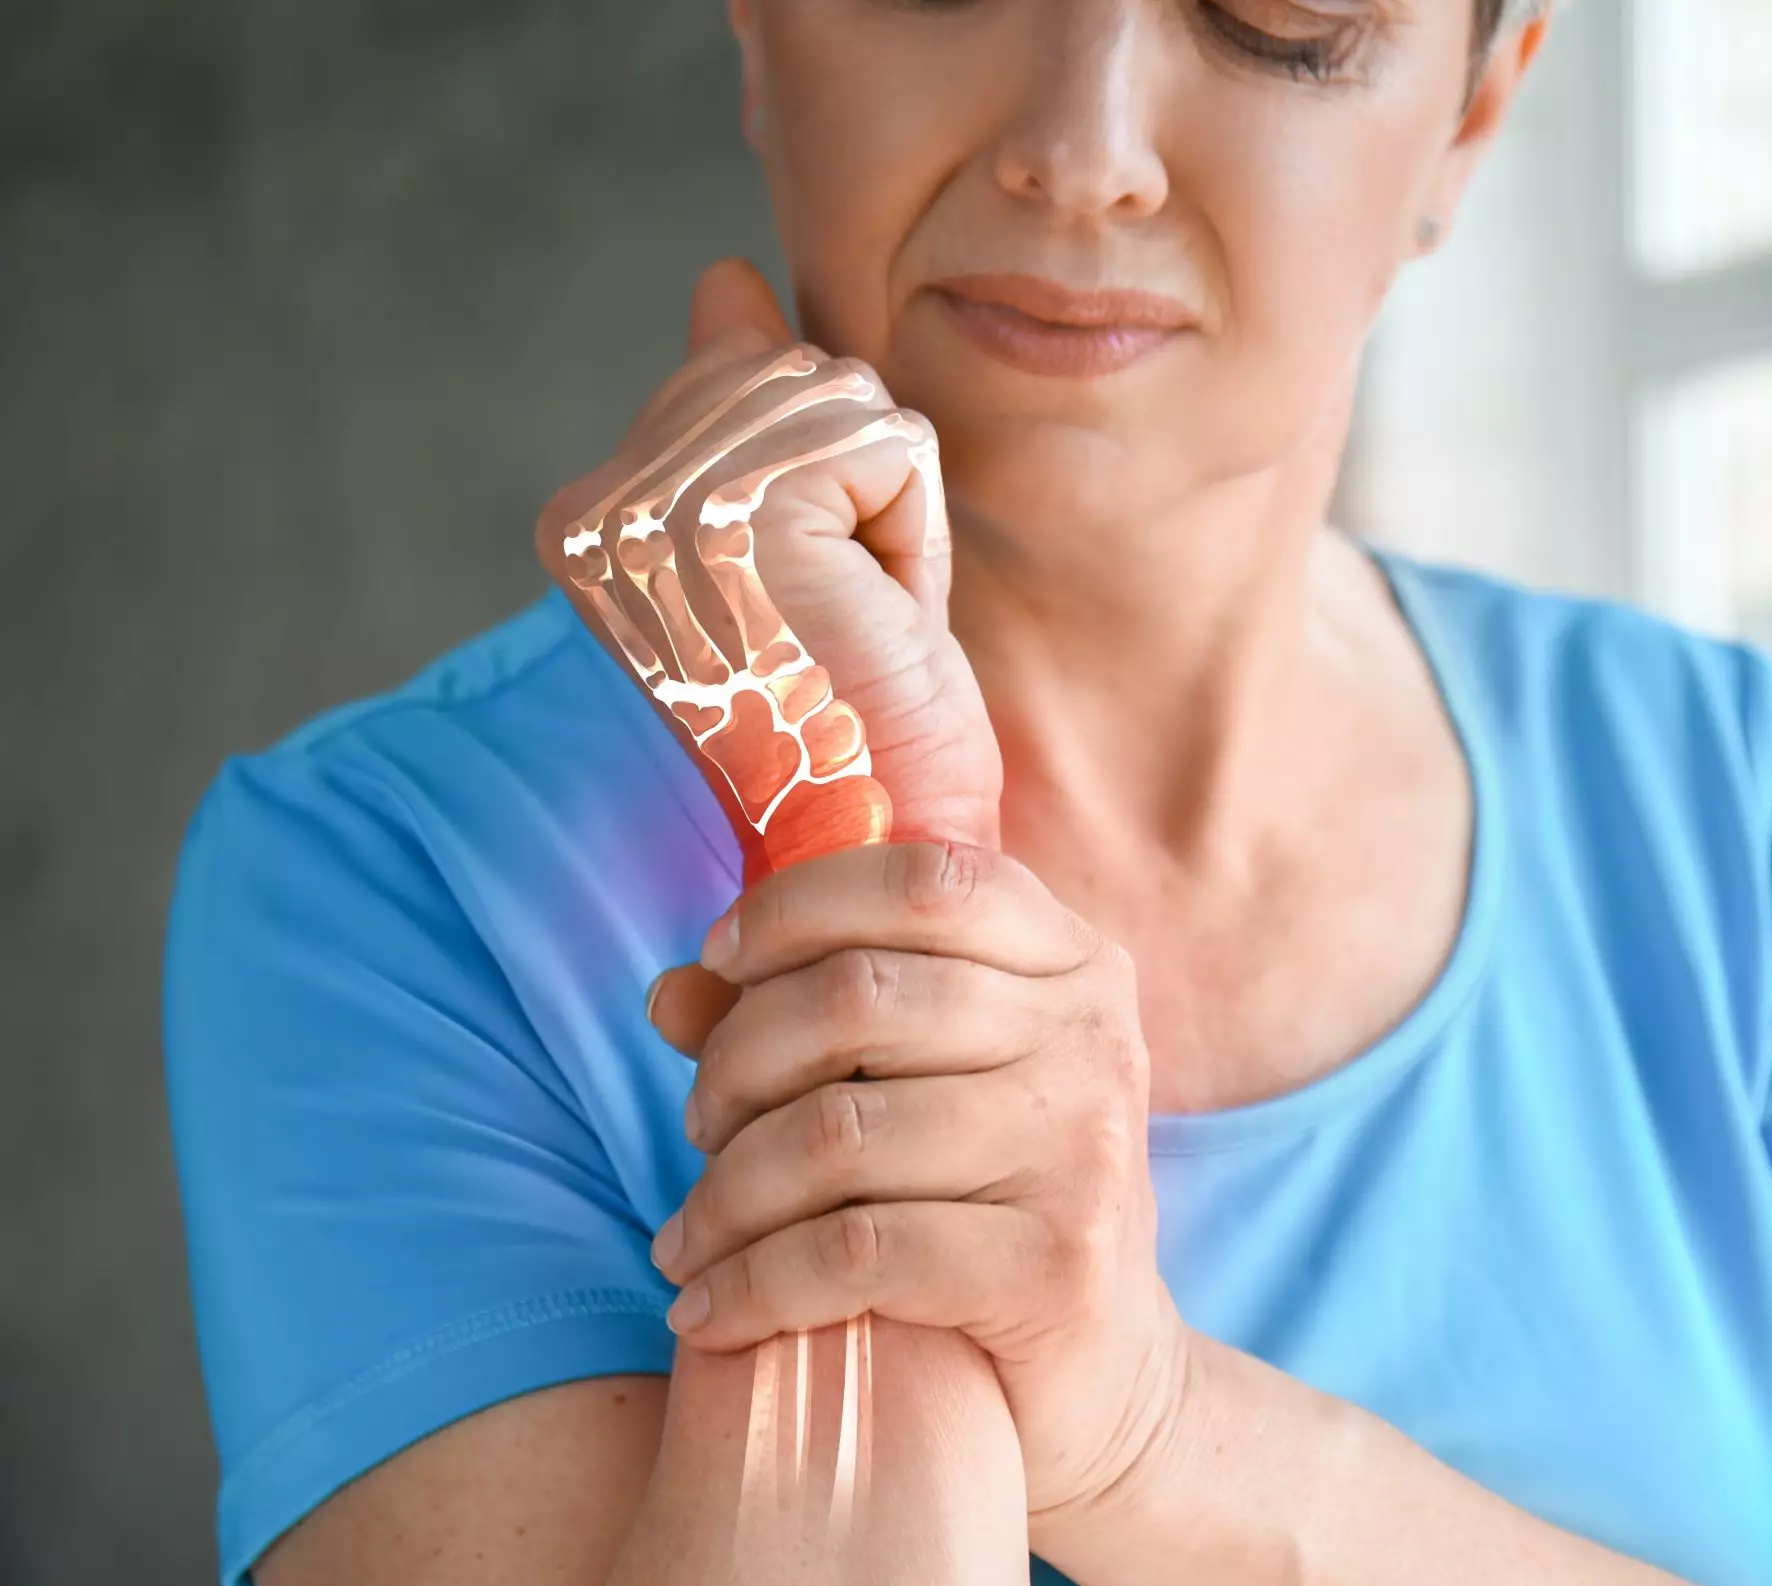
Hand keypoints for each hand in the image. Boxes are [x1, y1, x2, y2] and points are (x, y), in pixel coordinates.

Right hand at [533, 258, 1002, 854]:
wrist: (886, 851)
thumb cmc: (858, 724)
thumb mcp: (802, 549)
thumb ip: (745, 413)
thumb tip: (722, 280)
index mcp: (587, 520)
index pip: (740, 380)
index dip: (819, 486)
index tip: (802, 610)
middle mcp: (600, 510)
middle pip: (795, 371)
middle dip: (858, 488)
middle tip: (839, 622)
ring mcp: (659, 508)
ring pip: (848, 398)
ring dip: (890, 513)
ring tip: (853, 624)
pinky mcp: (741, 515)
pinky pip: (891, 442)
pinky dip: (917, 532)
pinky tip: (873, 620)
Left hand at [644, 837, 1192, 1524]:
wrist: (1101, 1379)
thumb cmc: (988, 1208)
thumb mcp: (917, 1091)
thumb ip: (806, 1026)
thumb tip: (671, 991)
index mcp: (1075, 965)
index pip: (925, 881)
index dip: (798, 907)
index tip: (718, 962)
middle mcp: (1094, 1039)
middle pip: (859, 995)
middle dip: (738, 1061)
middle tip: (697, 1129)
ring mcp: (1085, 1150)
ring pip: (838, 1131)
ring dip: (725, 1192)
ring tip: (685, 1241)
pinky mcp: (1057, 1264)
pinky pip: (856, 1250)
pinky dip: (755, 1283)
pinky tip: (709, 1313)